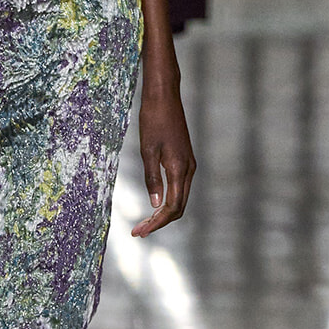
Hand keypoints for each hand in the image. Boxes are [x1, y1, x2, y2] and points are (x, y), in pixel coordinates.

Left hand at [132, 82, 195, 236]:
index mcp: (179, 169)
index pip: (171, 207)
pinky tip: (156, 202)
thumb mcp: (147, 150)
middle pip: (179, 206)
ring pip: (181, 197)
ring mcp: (189, 164)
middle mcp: (189, 169)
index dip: (156, 223)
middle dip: (160, 221)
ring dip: (165, 212)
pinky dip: (169, 199)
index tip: (139, 232)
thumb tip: (156, 203)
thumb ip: (152, 178)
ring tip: (145, 221)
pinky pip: (181, 187)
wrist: (164, 96)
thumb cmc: (153, 119)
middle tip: (139, 231)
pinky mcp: (185, 158)